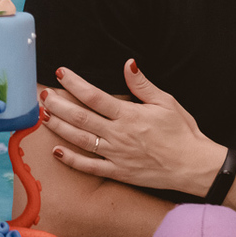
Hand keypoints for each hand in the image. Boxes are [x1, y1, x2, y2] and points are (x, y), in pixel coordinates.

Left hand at [42, 61, 220, 195]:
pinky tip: (57, 152)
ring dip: (60, 128)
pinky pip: (90, 167)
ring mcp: (116, 155)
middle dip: (58, 105)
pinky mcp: (118, 172)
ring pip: (80, 140)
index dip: (75, 84)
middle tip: (42, 96)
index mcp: (129, 115)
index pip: (94, 96)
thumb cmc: (182, 132)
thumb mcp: (166, 102)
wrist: (193, 166)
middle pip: (80, 117)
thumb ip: (143, 85)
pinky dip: (72, 160)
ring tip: (43, 117)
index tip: (61, 73)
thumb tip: (128, 63)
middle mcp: (118, 135)